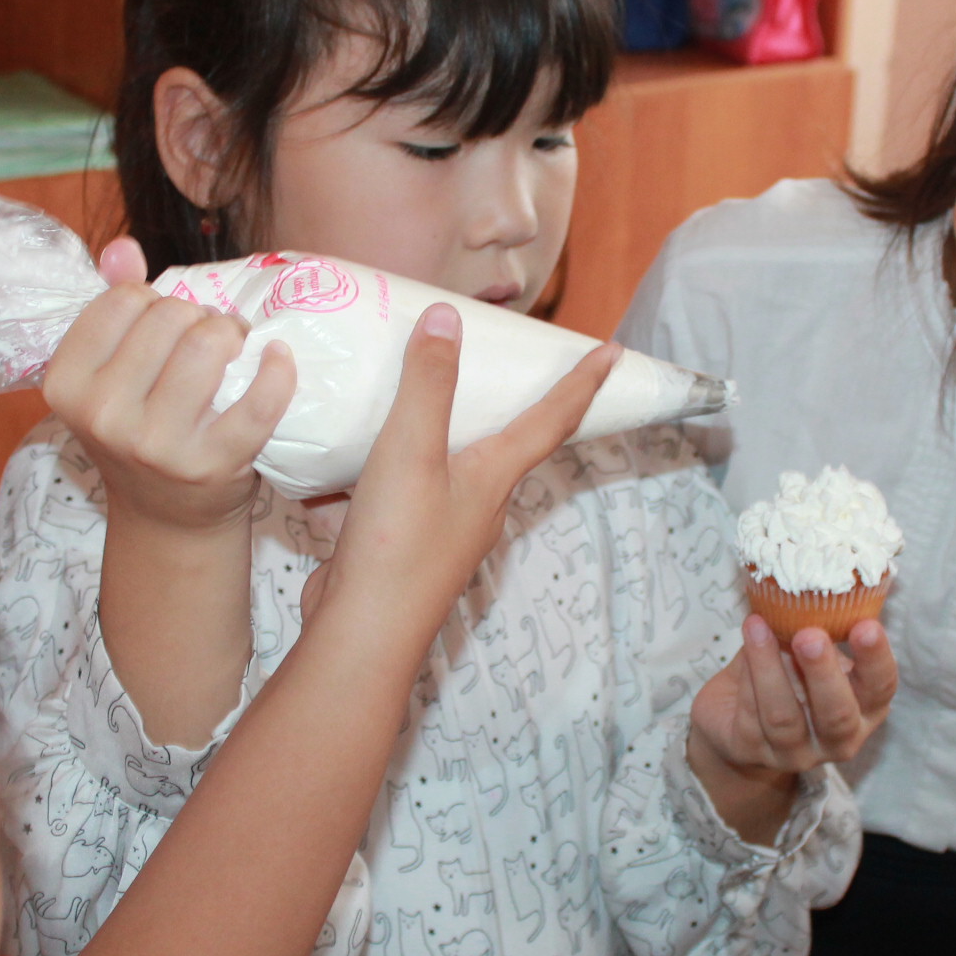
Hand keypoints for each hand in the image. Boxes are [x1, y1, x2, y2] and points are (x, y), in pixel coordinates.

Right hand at [43, 238, 295, 531]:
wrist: (167, 519)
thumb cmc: (140, 432)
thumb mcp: (109, 376)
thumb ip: (112, 307)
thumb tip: (122, 248)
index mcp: (67, 385)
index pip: (123, 300)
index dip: (155, 300)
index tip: (168, 324)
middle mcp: (104, 416)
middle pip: (169, 316)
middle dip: (198, 316)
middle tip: (211, 337)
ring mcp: (157, 445)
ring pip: (207, 345)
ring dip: (233, 333)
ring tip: (238, 348)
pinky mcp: (213, 465)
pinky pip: (258, 399)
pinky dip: (278, 371)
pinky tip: (278, 359)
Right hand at [317, 303, 617, 638]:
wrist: (361, 637)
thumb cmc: (397, 544)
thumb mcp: (411, 451)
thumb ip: (429, 384)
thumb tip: (449, 318)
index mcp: (495, 477)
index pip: (552, 419)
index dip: (583, 382)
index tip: (613, 351)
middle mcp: (478, 503)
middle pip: (506, 443)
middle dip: (513, 404)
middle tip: (512, 364)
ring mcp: (441, 529)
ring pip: (445, 468)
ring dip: (434, 436)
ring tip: (413, 399)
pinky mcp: (402, 547)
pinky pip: (396, 495)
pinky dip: (376, 475)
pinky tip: (341, 467)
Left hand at [687, 616, 897, 843]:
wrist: (734, 719)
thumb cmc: (786, 674)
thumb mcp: (808, 651)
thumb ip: (816, 628)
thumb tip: (812, 580)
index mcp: (865, 708)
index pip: (881, 688)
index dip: (875, 659)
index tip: (866, 625)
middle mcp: (838, 739)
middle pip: (836, 715)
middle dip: (823, 673)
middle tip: (809, 635)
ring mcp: (796, 753)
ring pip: (784, 718)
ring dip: (770, 668)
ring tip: (758, 626)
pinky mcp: (753, 753)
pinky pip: (750, 717)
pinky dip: (747, 677)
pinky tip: (745, 646)